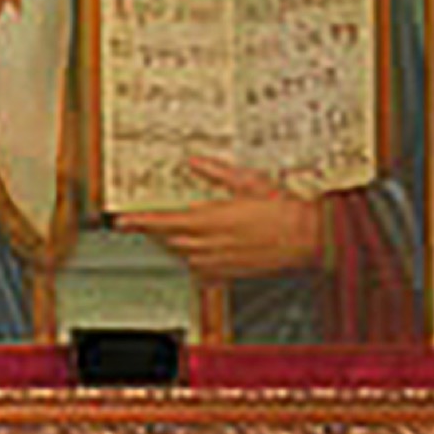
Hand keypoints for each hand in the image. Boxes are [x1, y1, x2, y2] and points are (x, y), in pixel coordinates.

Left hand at [115, 156, 322, 279]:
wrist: (309, 237)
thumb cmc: (284, 209)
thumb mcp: (249, 181)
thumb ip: (218, 172)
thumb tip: (195, 162)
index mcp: (214, 219)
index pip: (166, 222)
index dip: (142, 222)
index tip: (123, 220)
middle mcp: (213, 243)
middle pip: (169, 240)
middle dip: (153, 231)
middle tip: (140, 222)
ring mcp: (222, 260)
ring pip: (182, 255)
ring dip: (170, 244)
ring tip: (163, 233)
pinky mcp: (232, 272)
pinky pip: (201, 269)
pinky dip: (191, 259)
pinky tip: (194, 252)